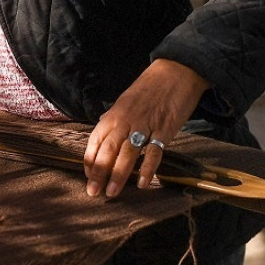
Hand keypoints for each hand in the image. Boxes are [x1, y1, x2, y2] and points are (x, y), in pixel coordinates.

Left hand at [83, 59, 210, 197]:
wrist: (176, 71)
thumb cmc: (149, 88)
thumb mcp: (124, 101)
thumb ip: (113, 119)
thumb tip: (102, 132)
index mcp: (113, 115)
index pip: (95, 141)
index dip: (90, 161)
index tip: (88, 177)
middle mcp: (125, 121)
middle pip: (108, 150)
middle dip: (99, 173)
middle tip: (93, 192)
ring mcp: (145, 125)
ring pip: (127, 153)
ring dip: (118, 175)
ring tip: (112, 192)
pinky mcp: (164, 129)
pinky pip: (154, 151)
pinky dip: (147, 168)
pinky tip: (142, 183)